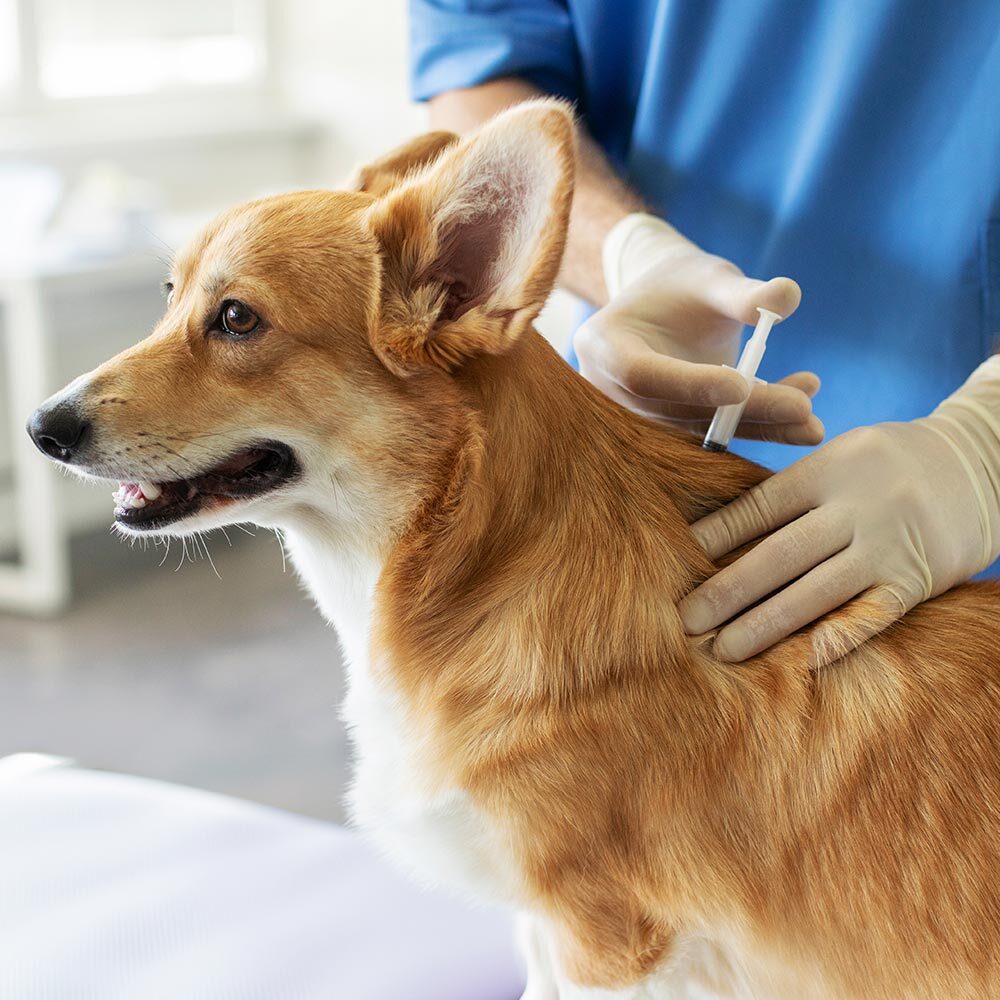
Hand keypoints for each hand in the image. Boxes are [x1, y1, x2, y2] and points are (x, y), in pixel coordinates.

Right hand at [573, 214, 822, 443]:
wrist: (664, 307)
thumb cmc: (681, 286)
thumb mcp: (708, 277)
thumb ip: (742, 293)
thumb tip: (788, 295)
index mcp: (604, 345)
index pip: (643, 374)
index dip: (691, 384)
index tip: (744, 385)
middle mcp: (612, 393)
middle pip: (678, 412)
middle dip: (743, 414)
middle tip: (801, 408)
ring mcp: (639, 419)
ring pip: (702, 432)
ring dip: (759, 428)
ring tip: (812, 420)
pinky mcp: (670, 434)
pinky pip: (716, 437)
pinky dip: (760, 430)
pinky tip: (804, 423)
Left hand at [679, 401, 999, 665]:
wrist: (979, 460)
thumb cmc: (887, 462)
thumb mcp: (841, 455)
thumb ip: (792, 490)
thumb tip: (720, 535)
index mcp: (828, 469)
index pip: (760, 507)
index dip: (715, 536)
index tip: (674, 561)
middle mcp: (856, 507)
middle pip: (780, 554)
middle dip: (727, 590)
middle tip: (685, 619)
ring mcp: (889, 545)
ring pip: (817, 592)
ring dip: (765, 625)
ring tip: (723, 649)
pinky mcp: (918, 580)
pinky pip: (871, 616)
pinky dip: (836, 640)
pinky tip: (799, 662)